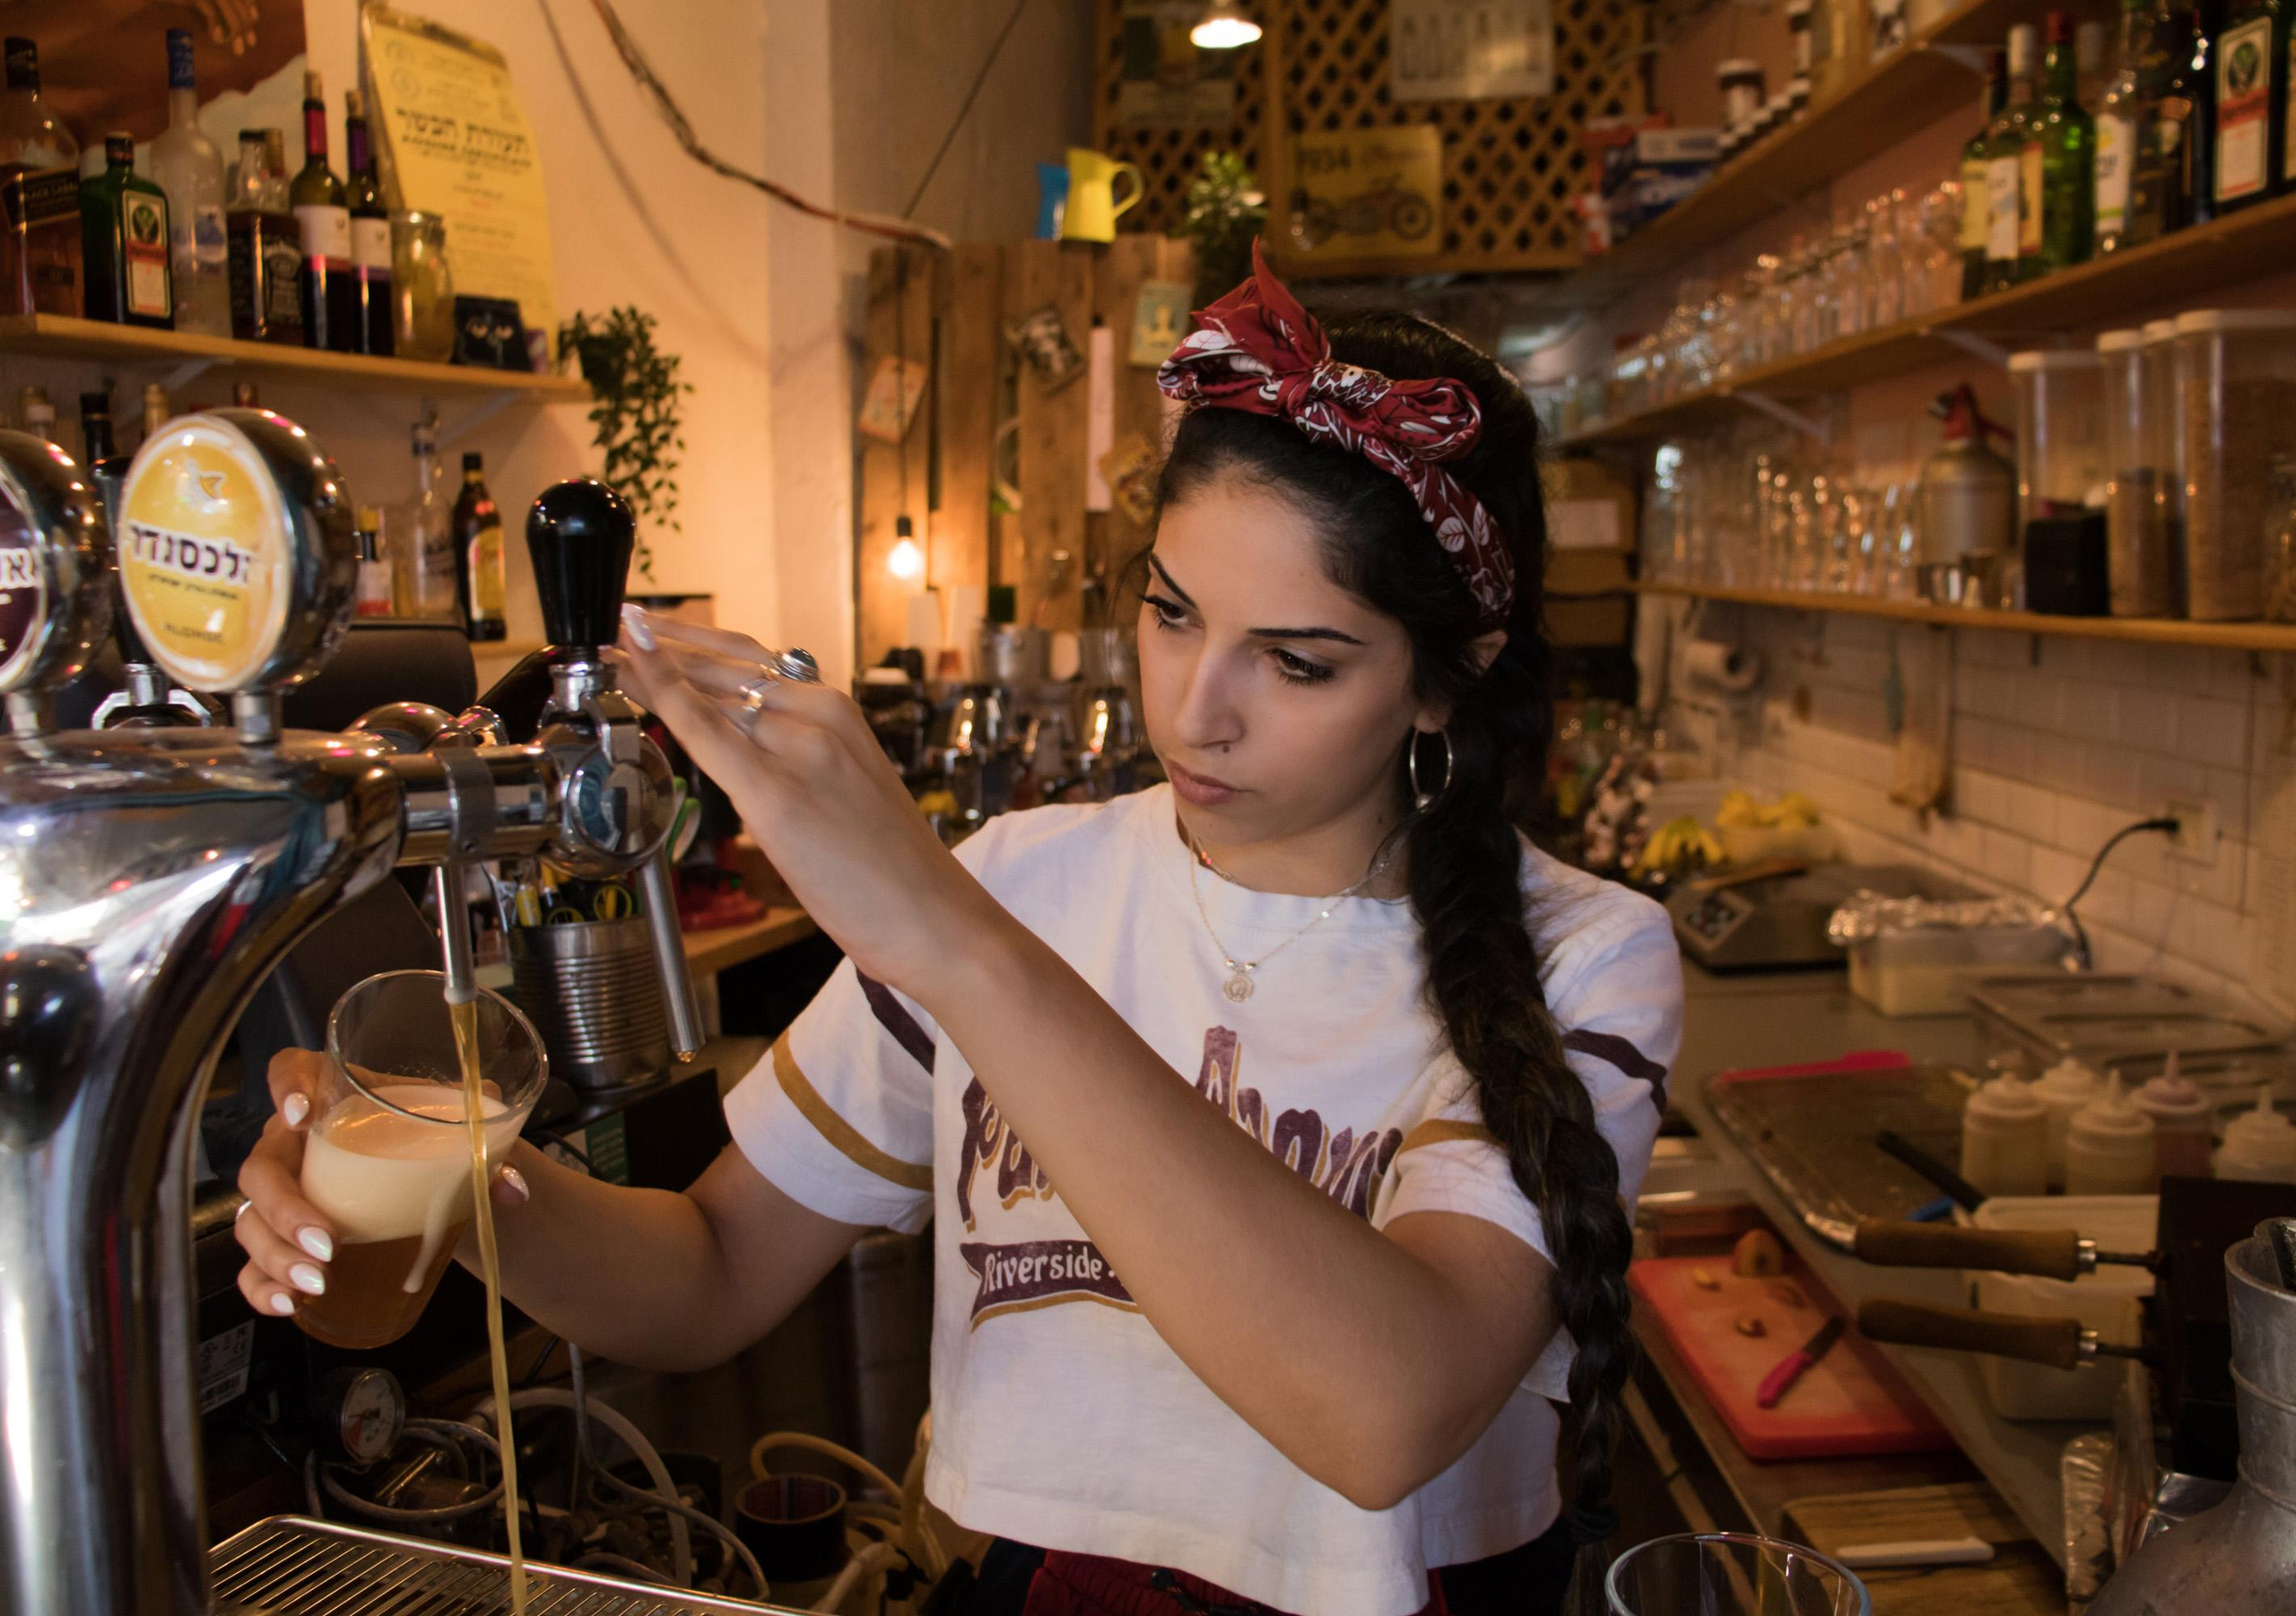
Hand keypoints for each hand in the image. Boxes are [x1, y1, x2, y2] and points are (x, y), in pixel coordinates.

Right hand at [233, 1048, 529, 1319]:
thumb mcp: (454, 1133)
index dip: (284, 1086)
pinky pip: (253, 1262)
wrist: (429, 1177)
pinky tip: (288, 1303)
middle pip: (263, 1165)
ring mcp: (284, 1191)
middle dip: (286, 1209)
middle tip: (328, 1243)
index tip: (301, 1113)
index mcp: (334, 1097)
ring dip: (277, 1254)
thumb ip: (484, 1150)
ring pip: (252, 1219)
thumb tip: (512, 1189)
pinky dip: (262, 1284)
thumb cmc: (429, 1139)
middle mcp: (295, 1141)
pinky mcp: (284, 1236)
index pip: (290, 1069)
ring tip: (317, 1280)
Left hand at [610, 606, 994, 995]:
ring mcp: (798, 748)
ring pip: (709, 687)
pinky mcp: (776, 792)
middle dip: (661, 644)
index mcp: (838, 712)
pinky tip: (630, 664)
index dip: (689, 642)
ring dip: (650, 663)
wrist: (934, 918)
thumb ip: (792, 761)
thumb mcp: (842, 792)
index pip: (749, 661)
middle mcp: (819, 714)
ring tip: (605, 653)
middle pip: (724, 663)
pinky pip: (705, 728)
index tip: (646, 630)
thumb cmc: (891, 872)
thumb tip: (736, 751)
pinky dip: (662, 689)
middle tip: (611, 632)